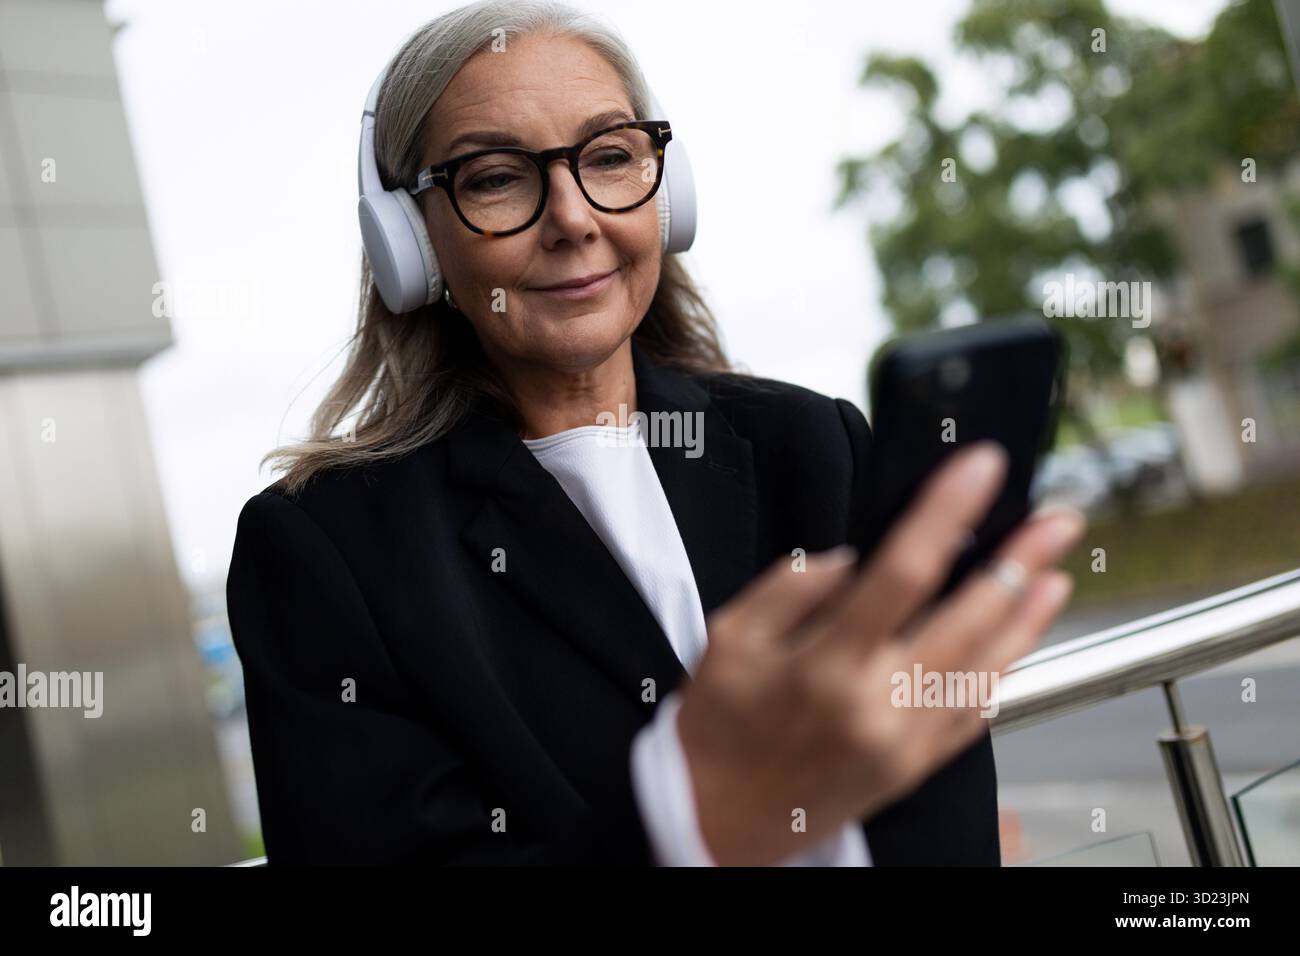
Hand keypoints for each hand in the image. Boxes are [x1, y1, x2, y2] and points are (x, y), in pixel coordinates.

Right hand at [675, 442, 1084, 865]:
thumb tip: (849, 559)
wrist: (715, 824)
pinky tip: (1019, 641)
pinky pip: (975, 717)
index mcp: (826, 666)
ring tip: (1054, 573)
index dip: (947, 513)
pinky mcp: (914, 769)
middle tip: (1055, 520)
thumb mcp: (728, 639)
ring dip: (1027, 617)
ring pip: (986, 669)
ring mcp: (904, 744)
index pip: (903, 572)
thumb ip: (788, 589)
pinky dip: (1004, 674)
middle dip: (1018, 561)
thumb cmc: (717, 730)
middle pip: (968, 619)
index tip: (979, 469)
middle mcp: (877, 707)